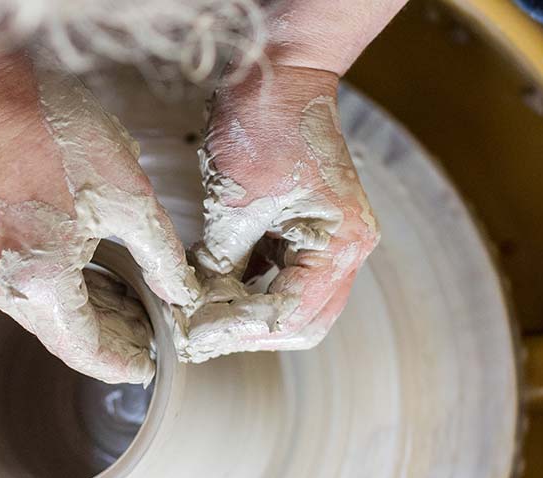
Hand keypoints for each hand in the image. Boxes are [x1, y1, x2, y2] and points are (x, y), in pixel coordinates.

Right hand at [0, 52, 199, 383]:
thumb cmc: (58, 135)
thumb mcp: (131, 197)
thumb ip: (162, 257)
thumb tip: (181, 296)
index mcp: (38, 277)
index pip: (83, 348)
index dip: (119, 362)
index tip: (147, 365)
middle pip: (60, 335)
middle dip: (108, 338)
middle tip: (147, 332)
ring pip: (39, 314)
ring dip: (83, 314)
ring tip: (127, 306)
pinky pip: (18, 290)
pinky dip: (55, 293)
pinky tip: (90, 283)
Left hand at [178, 65, 378, 361]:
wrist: (281, 74)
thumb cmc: (266, 123)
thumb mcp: (233, 203)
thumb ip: (218, 264)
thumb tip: (194, 307)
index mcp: (341, 244)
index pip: (290, 315)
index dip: (238, 332)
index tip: (194, 337)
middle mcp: (348, 249)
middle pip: (302, 322)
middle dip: (248, 332)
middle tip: (198, 335)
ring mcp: (333, 241)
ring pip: (293, 305)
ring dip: (248, 314)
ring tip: (200, 316)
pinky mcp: (311, 232)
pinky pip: (283, 278)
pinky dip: (250, 289)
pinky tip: (213, 290)